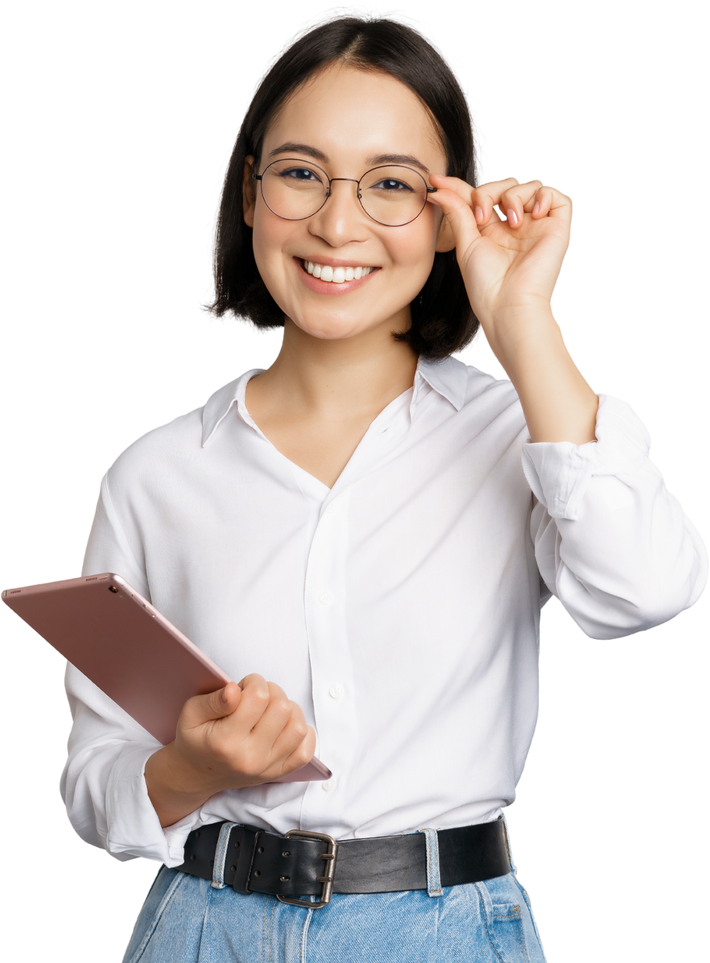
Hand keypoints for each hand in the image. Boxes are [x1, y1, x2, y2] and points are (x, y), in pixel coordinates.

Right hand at [174, 674, 315, 792]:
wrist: (196, 774)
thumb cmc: (195, 739)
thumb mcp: (190, 714)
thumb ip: (213, 700)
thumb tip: (235, 689)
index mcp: (226, 741)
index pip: (258, 697)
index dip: (254, 682)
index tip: (244, 686)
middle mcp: (250, 757)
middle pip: (282, 708)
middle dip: (271, 692)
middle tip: (255, 697)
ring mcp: (267, 767)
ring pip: (298, 727)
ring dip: (287, 710)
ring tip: (269, 709)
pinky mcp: (278, 773)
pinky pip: (305, 751)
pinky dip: (301, 734)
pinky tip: (283, 726)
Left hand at [428, 173, 575, 326]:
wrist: (509, 304)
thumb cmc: (486, 284)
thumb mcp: (466, 243)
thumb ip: (457, 212)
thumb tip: (438, 190)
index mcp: (494, 231)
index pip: (480, 197)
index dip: (459, 186)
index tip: (435, 180)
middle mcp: (517, 226)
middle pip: (504, 185)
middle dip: (488, 192)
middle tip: (480, 218)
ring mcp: (537, 225)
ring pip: (529, 185)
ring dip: (513, 196)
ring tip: (511, 223)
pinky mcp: (557, 227)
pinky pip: (557, 196)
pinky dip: (542, 196)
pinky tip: (531, 215)